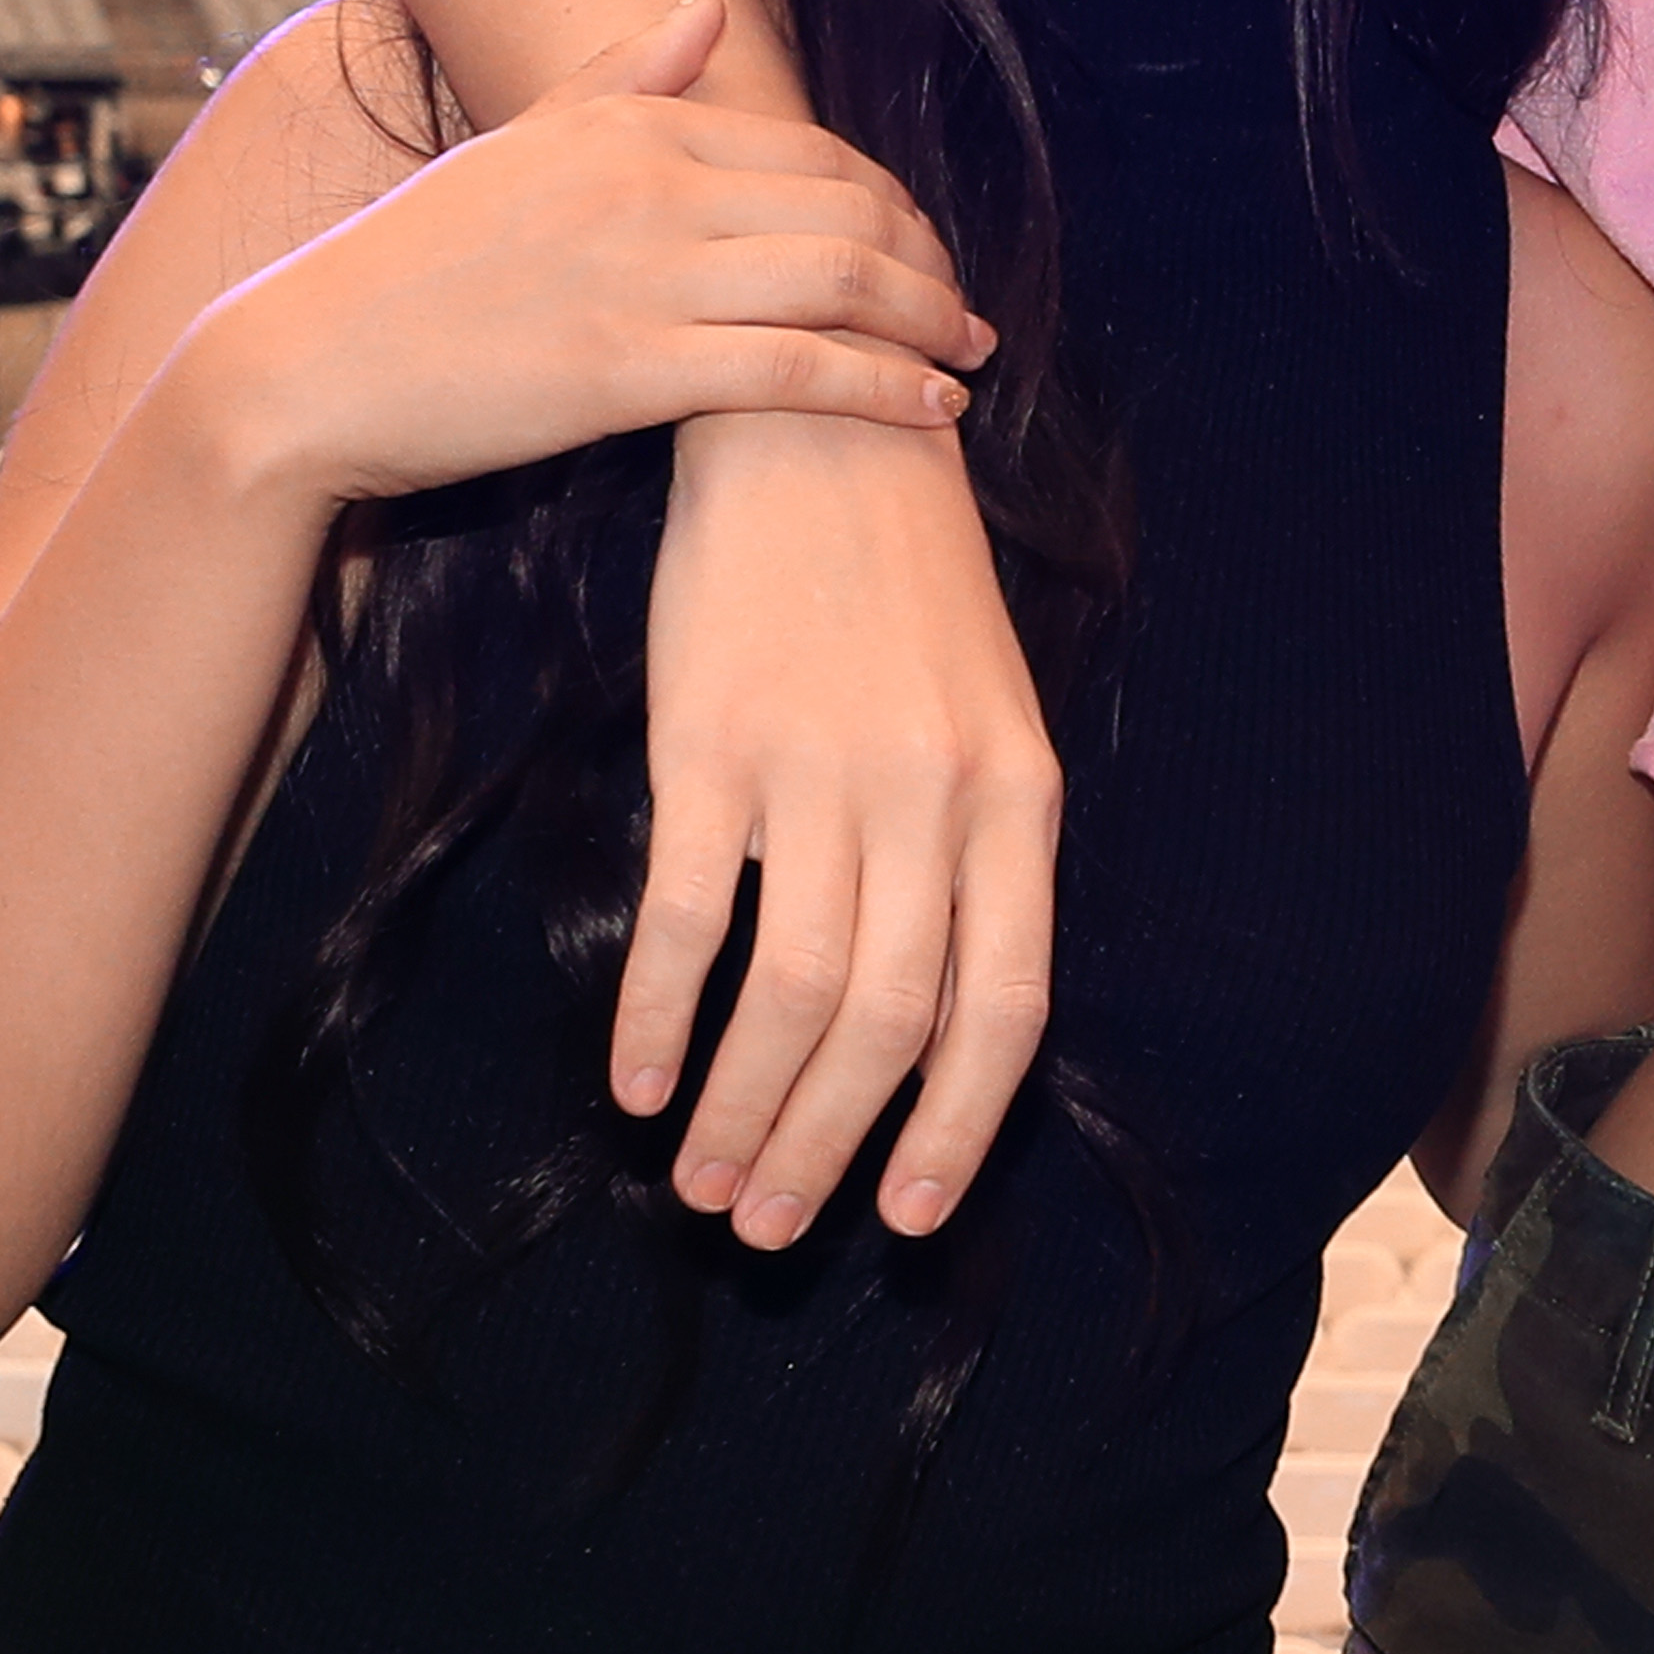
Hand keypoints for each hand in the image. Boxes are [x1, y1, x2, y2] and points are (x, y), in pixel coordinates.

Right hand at [176, 0, 986, 509]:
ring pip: (843, 283)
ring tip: (969, 358)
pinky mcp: (631, 371)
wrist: (305, 366)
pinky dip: (885, 389)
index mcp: (630, 125)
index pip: (813, 152)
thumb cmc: (412, 266)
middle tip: (963, 308)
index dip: (891, 203)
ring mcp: (644, 275)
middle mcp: (650, 185)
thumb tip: (707, 3)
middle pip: (850, 210)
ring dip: (930, 322)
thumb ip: (623, 75)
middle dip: (929, 261)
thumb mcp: (520, 143)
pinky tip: (936, 412)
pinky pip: (797, 371)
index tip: (924, 245)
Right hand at [624, 408, 1066, 1251]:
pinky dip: (656, 1016)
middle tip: (770, 1227)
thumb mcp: (986, 716)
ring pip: (790, 996)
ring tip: (699, 1183)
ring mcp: (821, 772)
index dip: (959, 1127)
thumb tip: (938, 1021)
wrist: (821, 426)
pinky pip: (684, 917)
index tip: (910, 1216)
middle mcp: (934, 798)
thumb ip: (975, 858)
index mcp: (1021, 799)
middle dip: (831, 1149)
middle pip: (890, 1025)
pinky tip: (632, 1081)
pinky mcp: (711, 743)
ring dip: (740, 1109)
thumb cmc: (905, 589)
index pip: (1005, 1008)